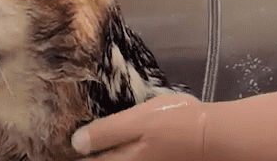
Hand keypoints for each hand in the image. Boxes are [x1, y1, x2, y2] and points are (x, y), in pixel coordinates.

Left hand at [71, 93, 208, 159]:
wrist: (215, 138)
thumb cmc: (175, 124)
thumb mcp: (138, 121)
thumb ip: (106, 132)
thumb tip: (76, 143)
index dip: (75, 155)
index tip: (61, 146)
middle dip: (89, 155)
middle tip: (78, 145)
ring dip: (105, 155)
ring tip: (96, 146)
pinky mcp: (157, 160)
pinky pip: (133, 158)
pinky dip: (121, 153)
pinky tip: (121, 144)